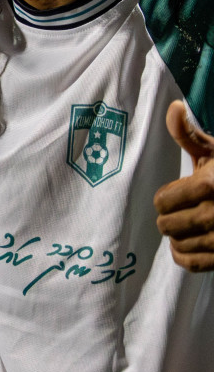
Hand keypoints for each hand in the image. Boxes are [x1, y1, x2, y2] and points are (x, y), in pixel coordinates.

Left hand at [154, 101, 213, 272]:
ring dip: (178, 237)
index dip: (165, 198)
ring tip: (188, 226)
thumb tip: (173, 108)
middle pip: (166, 225)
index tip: (176, 194)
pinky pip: (193, 264)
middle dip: (170, 217)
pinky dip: (185, 257)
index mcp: (210, 186)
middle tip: (181, 211)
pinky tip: (189, 244)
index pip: (162, 202)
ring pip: (178, 245)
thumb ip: (190, 135)